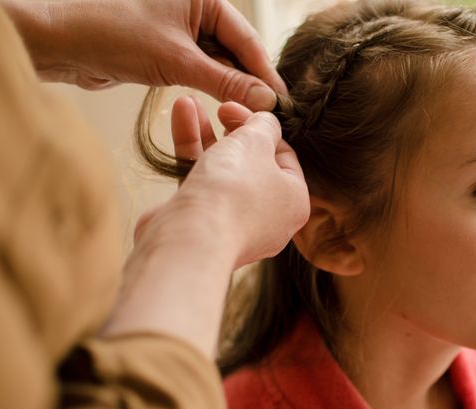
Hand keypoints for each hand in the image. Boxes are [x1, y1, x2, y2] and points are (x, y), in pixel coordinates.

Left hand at [5, 0, 284, 110]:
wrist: (64, 45)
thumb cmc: (116, 36)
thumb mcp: (179, 61)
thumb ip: (226, 81)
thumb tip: (265, 100)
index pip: (246, 39)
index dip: (265, 73)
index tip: (282, 102)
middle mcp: (196, 10)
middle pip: (235, 52)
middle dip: (250, 83)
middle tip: (270, 115)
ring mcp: (182, 30)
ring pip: (219, 64)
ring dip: (232, 89)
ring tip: (250, 116)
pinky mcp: (169, 51)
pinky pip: (201, 71)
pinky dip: (212, 89)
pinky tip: (226, 106)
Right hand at [103, 98, 308, 355]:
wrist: (190, 238)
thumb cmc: (233, 189)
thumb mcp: (256, 141)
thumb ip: (264, 125)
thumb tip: (266, 120)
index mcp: (294, 201)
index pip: (284, 156)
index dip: (262, 126)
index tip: (238, 106)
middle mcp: (269, 217)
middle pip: (252, 162)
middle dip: (232, 129)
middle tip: (219, 108)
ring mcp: (234, 224)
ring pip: (222, 170)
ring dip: (205, 134)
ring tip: (188, 102)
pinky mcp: (202, 225)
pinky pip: (201, 184)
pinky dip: (191, 153)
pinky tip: (180, 117)